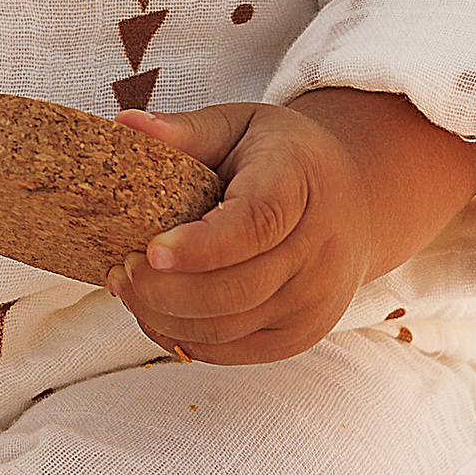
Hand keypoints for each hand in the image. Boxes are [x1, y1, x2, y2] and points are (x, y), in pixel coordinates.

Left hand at [107, 100, 378, 365]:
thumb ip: (186, 131)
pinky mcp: (300, 336)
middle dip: (165, 290)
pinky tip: (154, 313)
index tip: (151, 251)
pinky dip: (183, 338)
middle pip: (236, 289)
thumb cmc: (284, 159)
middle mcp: (320, 249)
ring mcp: (315, 301)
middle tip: (121, 268)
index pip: (257, 224)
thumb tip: (125, 123)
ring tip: (127, 287)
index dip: (201, 246)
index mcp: (302, 185)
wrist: (354, 202)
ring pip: (227, 328)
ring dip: (165, 316)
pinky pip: (231, 350)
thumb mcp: (241, 126)